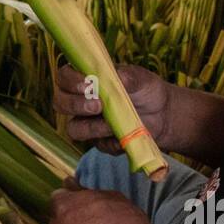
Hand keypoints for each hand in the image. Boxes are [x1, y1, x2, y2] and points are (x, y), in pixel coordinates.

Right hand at [53, 63, 168, 153]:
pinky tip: (126, 135)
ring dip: (91, 127)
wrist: (163, 114)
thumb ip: (128, 77)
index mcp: (85, 79)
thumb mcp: (141, 78)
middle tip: (99, 105)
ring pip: (73, 129)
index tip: (88, 84)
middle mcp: (80, 101)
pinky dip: (112, 141)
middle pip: (60, 103)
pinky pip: (99, 145)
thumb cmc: (146, 89)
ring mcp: (88, 123)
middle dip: (75, 105)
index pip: (64, 77)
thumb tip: (118, 77)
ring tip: (113, 124)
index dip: (70, 81)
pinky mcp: (100, 142)